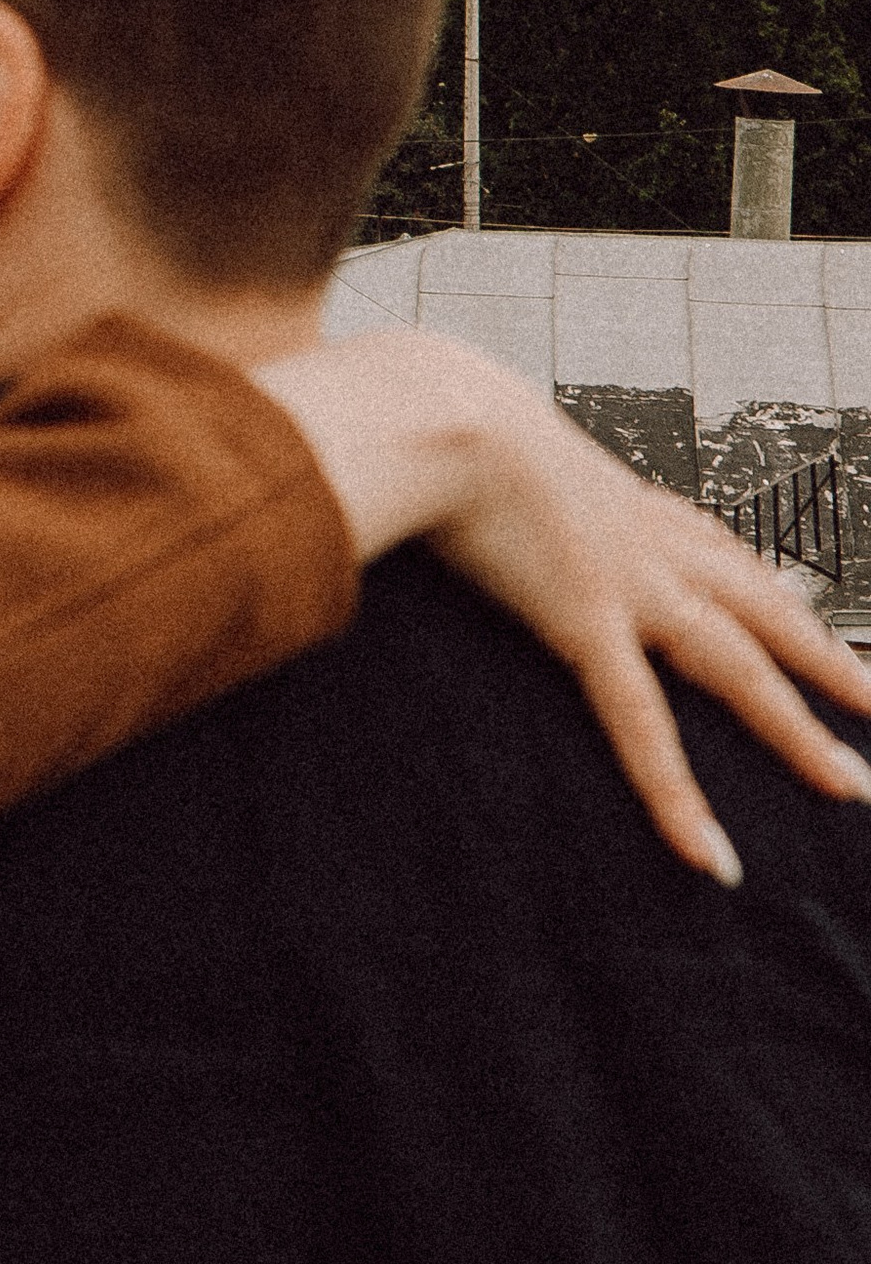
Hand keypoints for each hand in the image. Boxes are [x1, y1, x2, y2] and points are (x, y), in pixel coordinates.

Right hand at [257, 330, 870, 883]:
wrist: (438, 406)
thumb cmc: (436, 413)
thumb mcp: (476, 434)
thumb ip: (477, 463)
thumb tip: (435, 457)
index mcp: (616, 497)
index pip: (712, 544)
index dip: (760, 580)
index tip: (796, 602)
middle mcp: (644, 539)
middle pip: (761, 604)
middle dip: (825, 657)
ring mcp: (628, 583)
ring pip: (740, 666)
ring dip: (800, 727)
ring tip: (850, 784)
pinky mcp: (587, 625)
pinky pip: (644, 727)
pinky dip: (678, 795)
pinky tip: (709, 856)